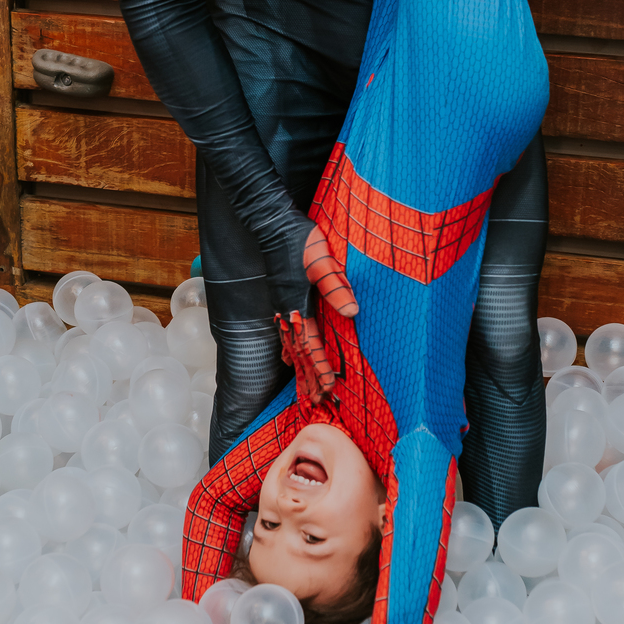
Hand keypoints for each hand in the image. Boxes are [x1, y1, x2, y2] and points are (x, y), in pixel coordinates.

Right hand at [275, 226, 356, 404]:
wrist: (271, 224)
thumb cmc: (299, 239)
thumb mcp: (322, 260)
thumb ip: (336, 287)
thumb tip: (352, 312)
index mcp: (299, 303)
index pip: (312, 342)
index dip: (321, 365)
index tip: (329, 386)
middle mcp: (288, 309)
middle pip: (299, 351)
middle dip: (309, 376)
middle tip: (319, 399)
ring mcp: (282, 305)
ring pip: (291, 344)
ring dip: (300, 368)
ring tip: (305, 388)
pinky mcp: (281, 297)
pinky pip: (285, 332)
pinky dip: (289, 349)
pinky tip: (290, 358)